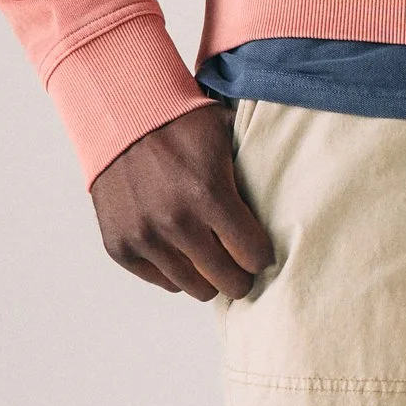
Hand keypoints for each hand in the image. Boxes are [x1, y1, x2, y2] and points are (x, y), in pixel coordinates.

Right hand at [90, 104, 275, 299]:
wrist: (118, 116)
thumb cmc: (179, 124)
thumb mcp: (226, 135)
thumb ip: (251, 171)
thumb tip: (287, 194)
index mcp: (209, 195)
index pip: (254, 256)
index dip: (261, 254)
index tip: (259, 249)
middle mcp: (175, 222)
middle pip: (228, 282)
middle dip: (240, 273)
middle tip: (239, 262)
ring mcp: (144, 237)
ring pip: (195, 289)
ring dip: (208, 276)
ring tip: (210, 258)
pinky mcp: (119, 246)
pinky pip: (162, 281)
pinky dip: (174, 270)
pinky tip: (180, 249)